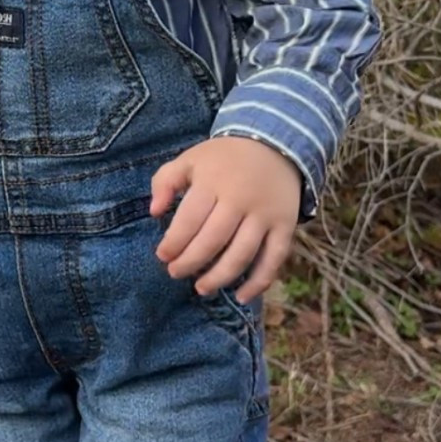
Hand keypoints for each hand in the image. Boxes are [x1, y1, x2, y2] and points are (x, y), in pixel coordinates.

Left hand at [150, 136, 300, 302]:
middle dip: (191, 262)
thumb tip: (154, 211)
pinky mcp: (286, 225)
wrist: (275, 144)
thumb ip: (165, 181)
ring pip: (242, 253)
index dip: (174, 242)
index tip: (163, 256)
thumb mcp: (190, 159)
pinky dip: (259, 281)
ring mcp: (266, 214)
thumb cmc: (223, 158)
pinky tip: (242, 296)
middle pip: (214, 240)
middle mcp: (241, 199)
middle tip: (176, 273)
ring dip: (220, 276)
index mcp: (214, 181)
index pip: (190, 219)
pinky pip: (274, 258)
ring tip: (202, 288)